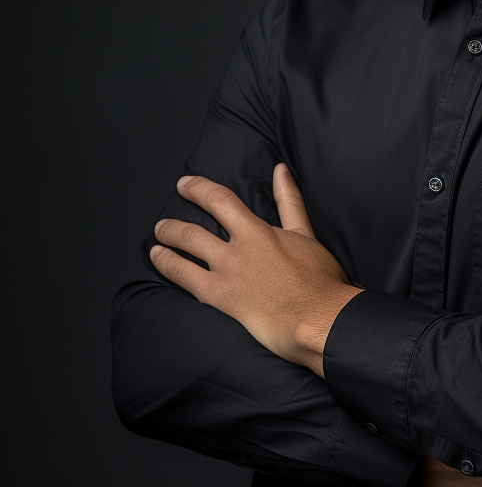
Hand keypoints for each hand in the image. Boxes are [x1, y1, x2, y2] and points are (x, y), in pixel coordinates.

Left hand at [150, 164, 359, 376]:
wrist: (317, 316)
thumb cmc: (319, 278)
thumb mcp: (305, 232)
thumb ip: (289, 200)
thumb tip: (280, 170)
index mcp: (258, 231)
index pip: (222, 199)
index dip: (199, 188)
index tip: (185, 184)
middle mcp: (237, 249)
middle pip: (196, 227)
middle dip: (175, 221)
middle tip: (162, 221)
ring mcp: (226, 273)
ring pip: (187, 248)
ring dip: (168, 240)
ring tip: (157, 238)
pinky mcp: (219, 298)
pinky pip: (185, 277)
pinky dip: (168, 265)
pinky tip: (159, 261)